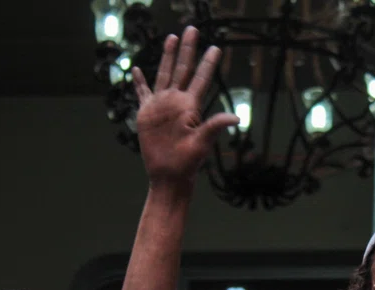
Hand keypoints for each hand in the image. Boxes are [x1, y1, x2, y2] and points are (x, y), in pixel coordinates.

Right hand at [132, 27, 239, 182]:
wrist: (169, 174)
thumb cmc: (187, 162)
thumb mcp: (202, 143)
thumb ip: (215, 126)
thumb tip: (237, 118)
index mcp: (190, 106)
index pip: (201, 78)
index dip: (208, 63)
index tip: (216, 47)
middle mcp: (177, 102)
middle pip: (182, 69)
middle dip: (187, 49)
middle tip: (192, 29)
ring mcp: (161, 106)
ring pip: (164, 74)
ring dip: (167, 56)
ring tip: (171, 38)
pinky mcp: (147, 114)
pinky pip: (142, 93)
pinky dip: (139, 82)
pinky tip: (138, 70)